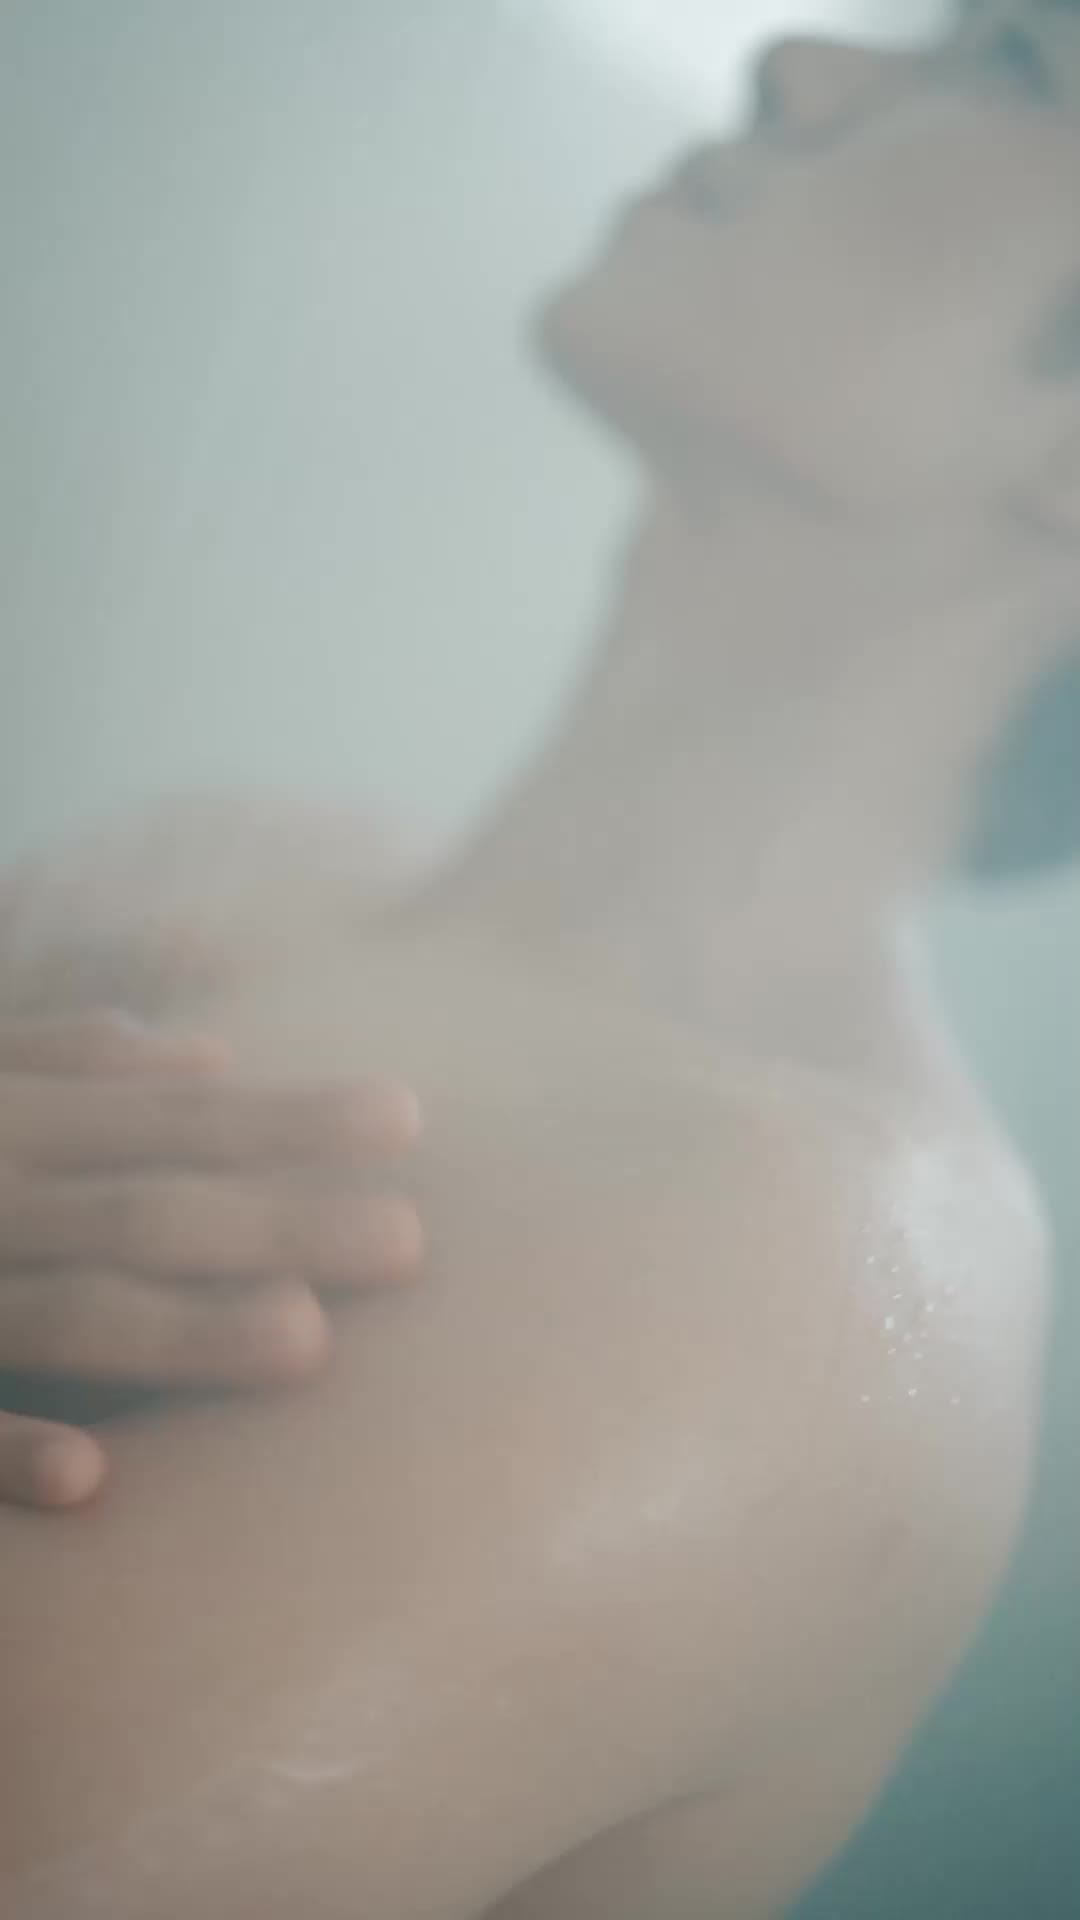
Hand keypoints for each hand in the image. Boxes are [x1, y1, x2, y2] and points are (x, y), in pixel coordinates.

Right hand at [0, 1011, 423, 1510]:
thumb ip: (68, 1054)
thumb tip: (209, 1053)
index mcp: (7, 1121)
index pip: (170, 1119)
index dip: (286, 1121)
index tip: (407, 1118)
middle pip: (145, 1216)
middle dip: (277, 1226)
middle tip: (408, 1243)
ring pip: (67, 1316)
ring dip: (180, 1331)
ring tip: (307, 1341)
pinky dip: (5, 1448)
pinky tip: (92, 1480)